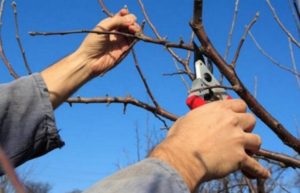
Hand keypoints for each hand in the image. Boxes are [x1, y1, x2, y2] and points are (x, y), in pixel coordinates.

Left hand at [41, 9, 139, 107]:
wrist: (90, 61)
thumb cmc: (92, 44)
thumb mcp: (103, 28)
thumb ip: (117, 21)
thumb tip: (131, 19)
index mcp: (109, 24)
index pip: (121, 16)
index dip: (125, 14)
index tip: (125, 13)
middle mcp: (116, 32)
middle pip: (129, 23)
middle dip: (132, 21)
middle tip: (130, 24)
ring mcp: (120, 40)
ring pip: (133, 31)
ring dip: (136, 28)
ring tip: (133, 29)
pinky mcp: (125, 49)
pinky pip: (134, 41)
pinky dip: (137, 36)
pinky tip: (135, 34)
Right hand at [149, 99, 269, 191]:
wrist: (182, 157)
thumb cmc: (179, 138)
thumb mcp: (187, 119)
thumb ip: (199, 117)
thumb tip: (197, 121)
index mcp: (219, 109)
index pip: (240, 104)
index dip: (240, 112)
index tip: (237, 117)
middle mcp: (231, 121)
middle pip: (251, 120)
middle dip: (247, 127)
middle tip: (240, 134)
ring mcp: (238, 139)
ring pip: (257, 140)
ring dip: (252, 146)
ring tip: (248, 151)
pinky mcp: (240, 158)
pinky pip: (256, 166)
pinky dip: (259, 171)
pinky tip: (263, 174)